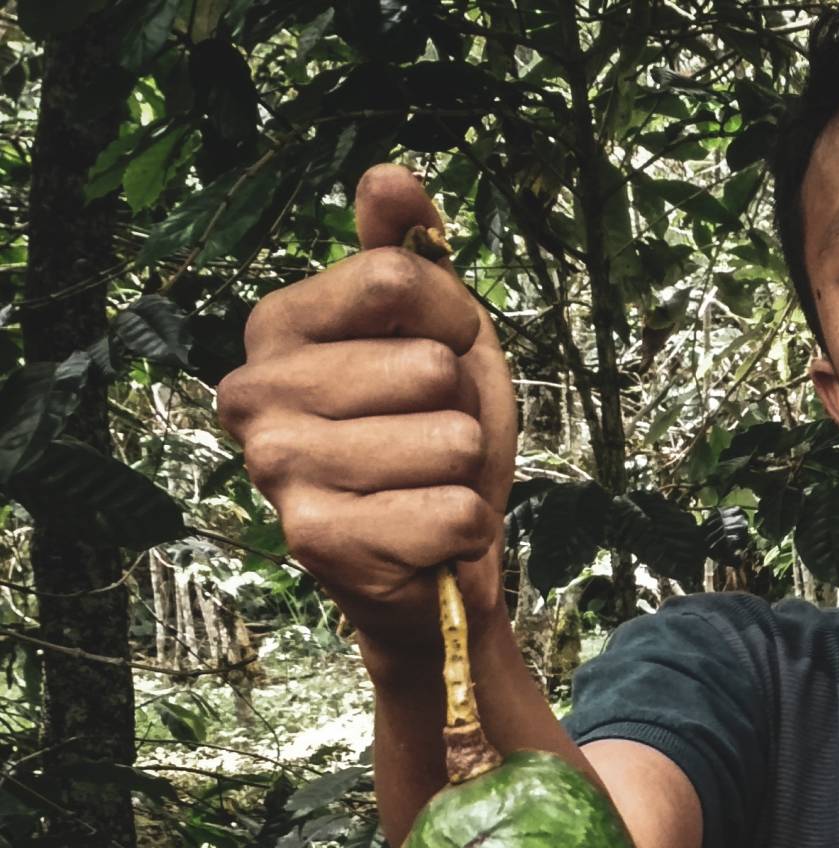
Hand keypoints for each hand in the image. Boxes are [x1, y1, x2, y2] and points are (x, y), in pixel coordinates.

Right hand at [215, 165, 518, 670]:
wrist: (438, 562)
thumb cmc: (432, 442)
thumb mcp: (438, 334)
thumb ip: (410, 252)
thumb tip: (388, 175)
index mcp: (277, 327)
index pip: (397, 277)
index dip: (454, 323)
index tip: (442, 358)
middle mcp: (253, 393)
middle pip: (428, 365)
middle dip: (461, 408)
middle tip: (430, 441)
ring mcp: (276, 469)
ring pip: (449, 442)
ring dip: (464, 471)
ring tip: (427, 486)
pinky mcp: (316, 541)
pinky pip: (453, 512)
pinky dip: (466, 527)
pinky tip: (431, 537)